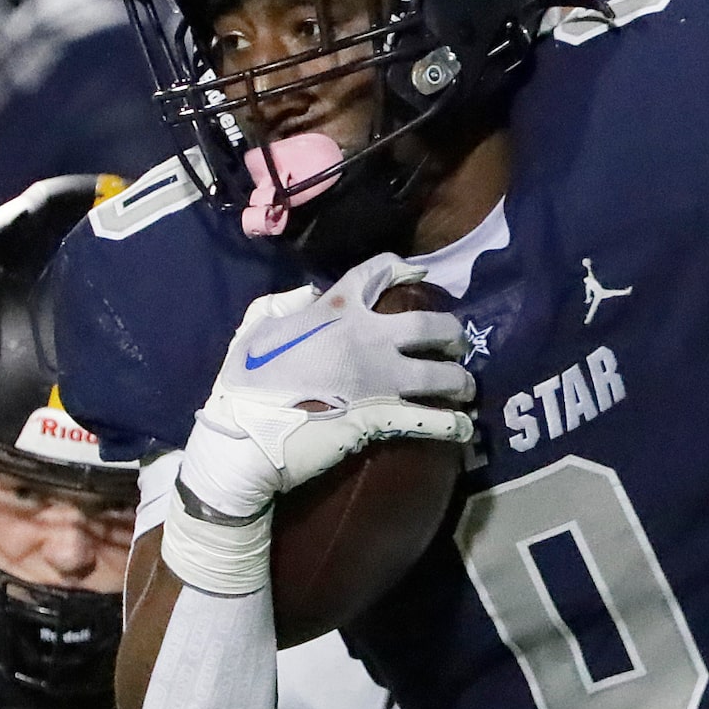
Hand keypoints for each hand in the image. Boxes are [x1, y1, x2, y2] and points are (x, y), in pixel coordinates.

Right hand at [178, 260, 475, 521]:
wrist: (246, 439)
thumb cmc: (244, 385)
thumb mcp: (255, 329)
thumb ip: (284, 305)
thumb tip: (309, 296)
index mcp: (335, 310)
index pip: (378, 272)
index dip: (403, 269)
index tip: (418, 275)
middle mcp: (367, 339)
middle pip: (429, 326)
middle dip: (450, 333)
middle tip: (454, 343)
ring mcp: (380, 381)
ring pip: (441, 375)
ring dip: (460, 381)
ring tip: (465, 388)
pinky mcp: (384, 419)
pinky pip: (432, 421)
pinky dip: (453, 425)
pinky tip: (464, 428)